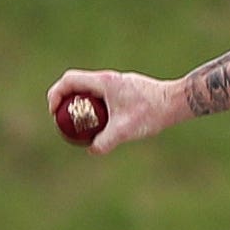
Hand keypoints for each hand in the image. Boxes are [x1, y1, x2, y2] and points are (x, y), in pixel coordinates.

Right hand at [47, 69, 182, 153]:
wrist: (175, 102)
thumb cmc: (151, 112)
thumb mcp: (125, 130)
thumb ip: (106, 141)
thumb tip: (92, 151)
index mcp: (104, 82)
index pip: (69, 80)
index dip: (55, 95)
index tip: (55, 113)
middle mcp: (108, 79)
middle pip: (76, 84)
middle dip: (64, 101)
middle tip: (62, 120)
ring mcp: (117, 83)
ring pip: (89, 90)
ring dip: (79, 104)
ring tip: (79, 126)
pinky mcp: (124, 90)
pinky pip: (100, 96)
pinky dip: (93, 107)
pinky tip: (101, 125)